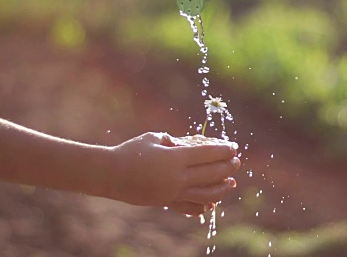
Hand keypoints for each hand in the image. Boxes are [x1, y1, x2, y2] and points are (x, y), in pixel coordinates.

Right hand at [106, 132, 239, 214]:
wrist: (109, 174)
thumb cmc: (131, 151)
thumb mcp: (155, 138)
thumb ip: (176, 142)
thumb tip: (192, 145)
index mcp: (175, 158)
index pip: (208, 154)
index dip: (223, 150)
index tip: (234, 147)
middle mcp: (177, 177)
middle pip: (211, 174)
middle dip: (227, 167)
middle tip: (236, 162)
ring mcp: (172, 193)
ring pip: (205, 194)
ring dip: (221, 188)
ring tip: (230, 183)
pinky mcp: (166, 203)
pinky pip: (189, 207)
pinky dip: (203, 205)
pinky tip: (211, 202)